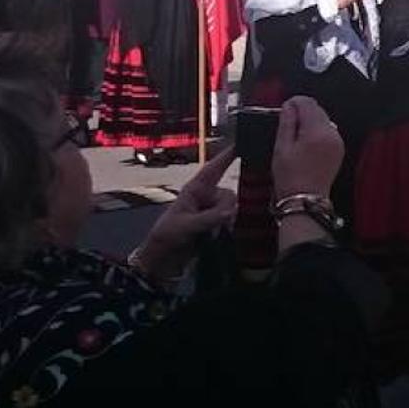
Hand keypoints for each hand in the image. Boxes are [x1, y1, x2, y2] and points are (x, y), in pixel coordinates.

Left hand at [134, 146, 238, 282]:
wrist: (163, 263)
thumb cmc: (166, 238)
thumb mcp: (184, 226)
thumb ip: (208, 218)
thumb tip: (232, 211)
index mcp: (194, 190)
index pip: (213, 169)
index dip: (228, 155)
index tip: (245, 144)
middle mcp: (207, 198)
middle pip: (229, 194)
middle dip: (225, 208)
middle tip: (214, 224)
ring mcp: (213, 212)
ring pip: (234, 209)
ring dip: (227, 221)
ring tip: (211, 234)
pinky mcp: (219, 226)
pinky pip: (235, 221)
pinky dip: (231, 228)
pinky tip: (222, 235)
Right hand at [272, 96, 343, 198]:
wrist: (305, 199)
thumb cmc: (290, 177)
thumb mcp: (282, 147)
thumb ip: (286, 123)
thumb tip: (289, 106)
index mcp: (317, 132)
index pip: (308, 104)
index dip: (295, 102)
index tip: (285, 107)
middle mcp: (332, 134)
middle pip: (318, 110)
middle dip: (303, 111)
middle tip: (287, 121)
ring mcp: (338, 142)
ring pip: (324, 120)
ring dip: (310, 121)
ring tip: (295, 134)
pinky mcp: (339, 149)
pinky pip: (329, 132)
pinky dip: (317, 131)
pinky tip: (306, 142)